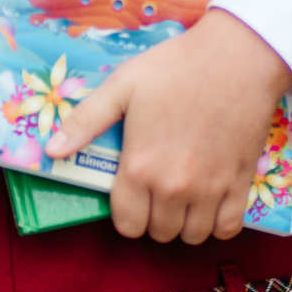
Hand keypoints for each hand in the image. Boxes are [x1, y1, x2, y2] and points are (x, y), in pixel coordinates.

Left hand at [45, 9, 291, 243]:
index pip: (127, 225)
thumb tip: (51, 151)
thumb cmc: (176, 67)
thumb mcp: (122, 85)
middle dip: (154, 217)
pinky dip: (218, 224)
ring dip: (184, 222)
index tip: (133, 194)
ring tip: (184, 197)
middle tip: (158, 190)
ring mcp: (210, 189)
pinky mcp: (240, 183)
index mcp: (140, 167)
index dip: (127, 214)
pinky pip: (227, 228)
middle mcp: (173, 187)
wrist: (238, 56)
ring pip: (192, 235)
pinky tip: (212, 203)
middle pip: (159, 233)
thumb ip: (85, 121)